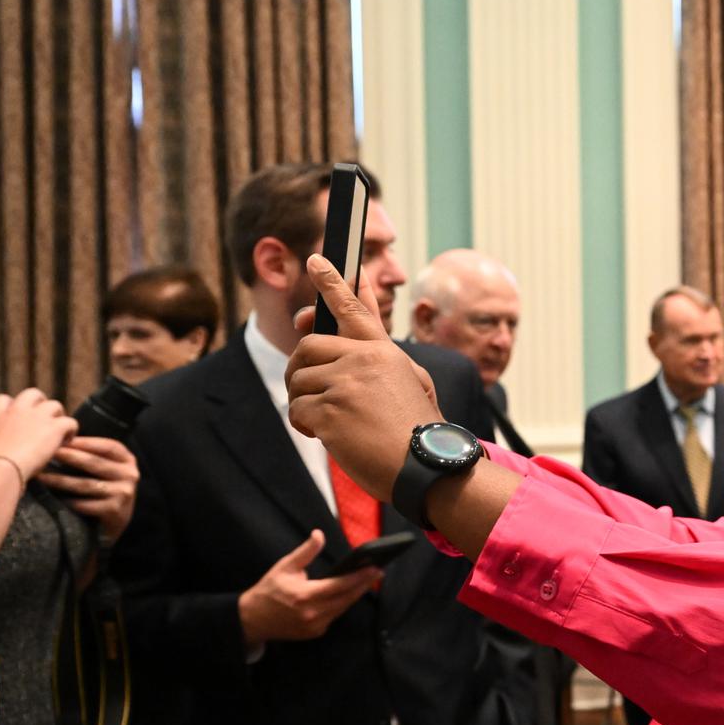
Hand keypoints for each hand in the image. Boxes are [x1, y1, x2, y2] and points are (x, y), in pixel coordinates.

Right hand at [0, 388, 77, 478]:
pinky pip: (70, 421)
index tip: (17, 416)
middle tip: (45, 419)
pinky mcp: (54, 427)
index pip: (3, 399)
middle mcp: (17, 411)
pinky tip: (67, 440)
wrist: (0, 468)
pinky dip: (71, 430)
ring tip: (59, 431)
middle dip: (40, 403)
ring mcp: (37, 417)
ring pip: (54, 405)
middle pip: (32, 394)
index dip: (12, 406)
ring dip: (58, 416)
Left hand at [36, 437, 139, 542]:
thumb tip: (61, 438)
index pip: (108, 446)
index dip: (85, 442)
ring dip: (60, 480)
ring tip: (41, 476)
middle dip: (68, 457)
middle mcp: (130, 475)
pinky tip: (52, 498)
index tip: (63, 439)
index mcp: (128, 461)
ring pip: (86, 484)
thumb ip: (92, 455)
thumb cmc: (102, 492)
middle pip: (95, 463)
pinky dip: (67, 501)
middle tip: (47, 452)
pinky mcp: (115, 511)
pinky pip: (85, 504)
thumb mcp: (106, 470)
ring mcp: (124, 494)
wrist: (111, 525)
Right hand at [237, 530, 380, 644]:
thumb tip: (319, 534)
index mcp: (305, 596)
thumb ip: (305, 551)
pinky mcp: (315, 633)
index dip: (359, 577)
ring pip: (343, 608)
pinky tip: (349, 594)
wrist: (251, 620)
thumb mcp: (284, 567)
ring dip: (356, 595)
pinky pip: (334, 616)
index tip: (375, 568)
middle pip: (347, 598)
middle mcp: (312, 613)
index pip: (340, 585)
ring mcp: (314, 626)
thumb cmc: (268, 591)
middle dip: (364, 585)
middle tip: (378, 572)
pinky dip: (342, 605)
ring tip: (368, 581)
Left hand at [287, 255, 441, 503]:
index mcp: (383, 352)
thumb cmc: (418, 430)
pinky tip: (325, 436)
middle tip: (309, 392)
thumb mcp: (413, 384)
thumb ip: (377, 362)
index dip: (332, 282)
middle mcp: (363, 360)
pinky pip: (297, 409)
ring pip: (297, 381)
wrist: (426, 465)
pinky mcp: (330, 410)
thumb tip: (333, 349)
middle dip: (299, 370)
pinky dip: (304, 426)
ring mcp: (346, 383)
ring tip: (328, 422)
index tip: (316, 259)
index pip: (354, 309)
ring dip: (304, 403)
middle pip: (307, 346)